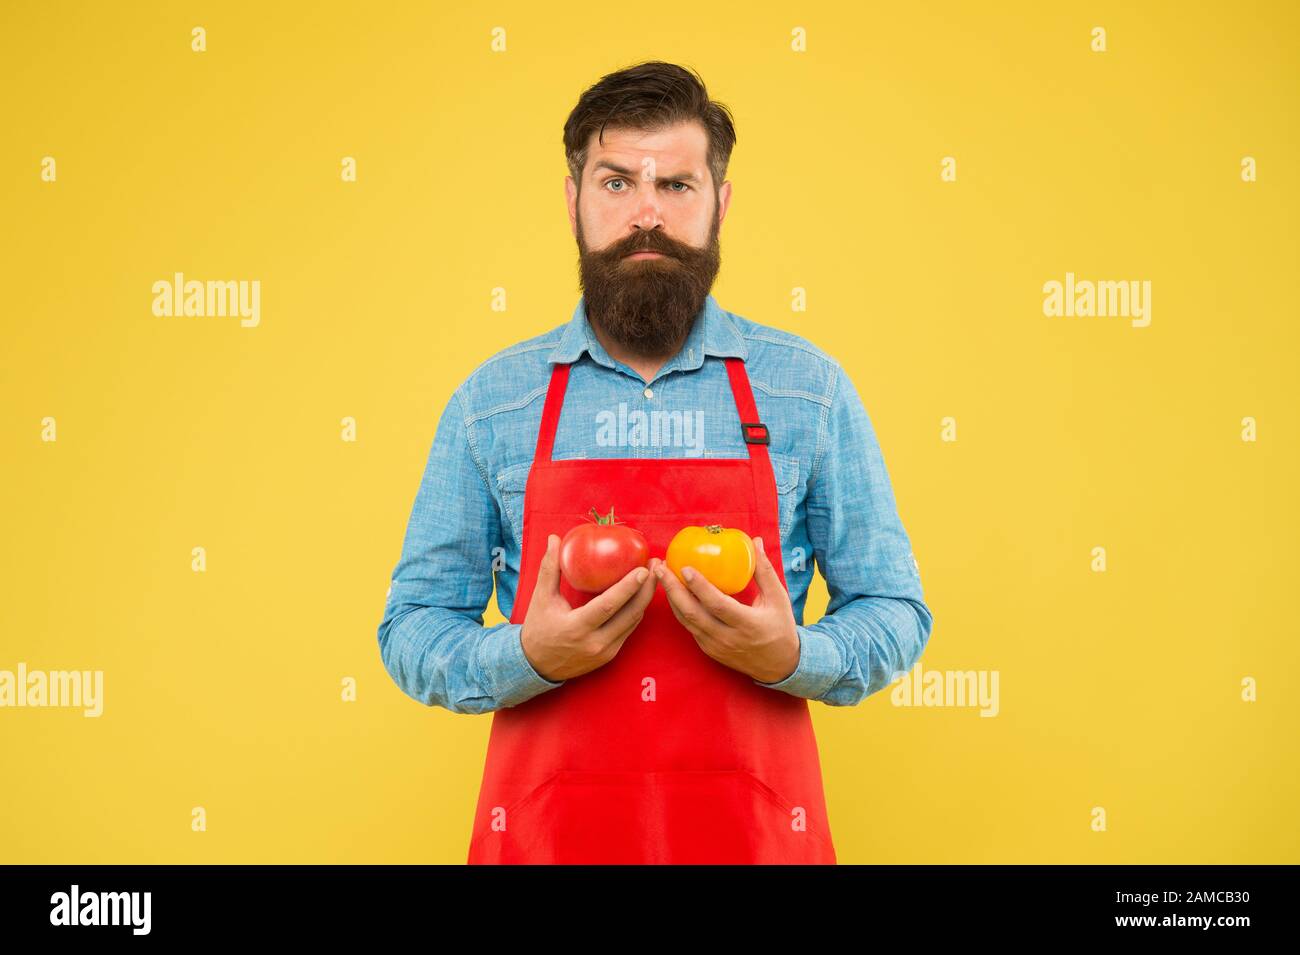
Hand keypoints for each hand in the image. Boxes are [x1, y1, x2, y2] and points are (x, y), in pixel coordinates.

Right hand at [520, 533, 657, 681]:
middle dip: (647, 589)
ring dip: (645, 599)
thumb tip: (554, 539)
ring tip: (654, 576)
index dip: (628, 587)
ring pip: (633, 622)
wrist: (538, 666)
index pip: (609, 606)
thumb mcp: (541, 598)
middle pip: (630, 614)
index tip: (643, 570)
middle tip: (656, 566)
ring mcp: (605, 651)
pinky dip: (636, 611)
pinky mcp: (610, 655)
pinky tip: (642, 594)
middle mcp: (595, 642)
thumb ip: (550, 568)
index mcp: (577, 627)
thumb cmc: (539, 629)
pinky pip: (629, 630)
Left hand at [652, 536, 799, 683]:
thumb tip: (756, 542)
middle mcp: (727, 638)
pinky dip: (679, 610)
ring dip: (671, 598)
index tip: (685, 568)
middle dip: (673, 589)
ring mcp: (715, 646)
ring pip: (686, 621)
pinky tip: (673, 593)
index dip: (700, 587)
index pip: (717, 604)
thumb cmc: (780, 628)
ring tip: (662, 576)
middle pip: (693, 613)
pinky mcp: (709, 650)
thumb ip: (764, 571)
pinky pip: (690, 628)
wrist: (780, 666)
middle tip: (661, 568)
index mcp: (747, 624)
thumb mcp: (778, 598)